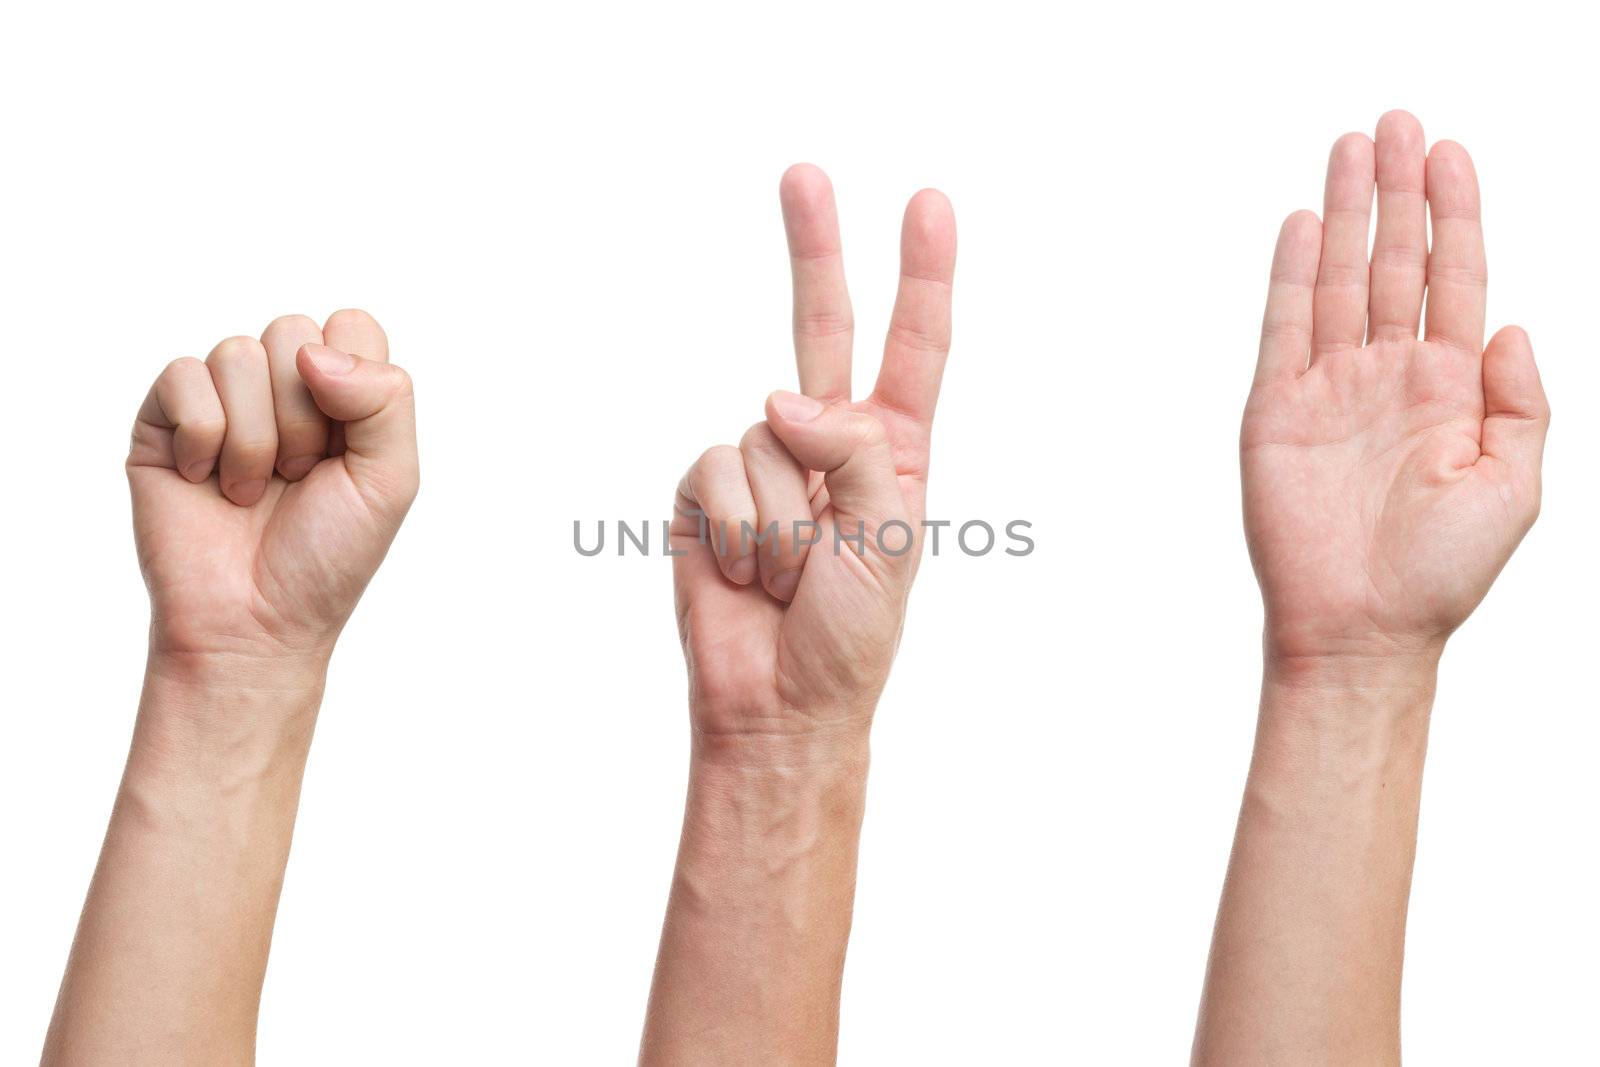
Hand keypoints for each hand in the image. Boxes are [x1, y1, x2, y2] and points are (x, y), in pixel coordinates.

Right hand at [127, 309, 418, 671]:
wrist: (254, 622)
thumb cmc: (326, 557)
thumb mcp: (390, 479)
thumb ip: (385, 399)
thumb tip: (311, 350)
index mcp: (341, 394)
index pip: (351, 325)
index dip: (352, 385)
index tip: (343, 448)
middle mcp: (281, 387)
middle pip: (292, 331)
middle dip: (302, 417)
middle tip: (297, 476)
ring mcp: (221, 400)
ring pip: (237, 352)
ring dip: (254, 438)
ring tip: (253, 489)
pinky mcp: (163, 420)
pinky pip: (183, 376)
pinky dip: (204, 438)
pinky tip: (206, 481)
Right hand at [670, 165, 955, 738]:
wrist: (777, 703)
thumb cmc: (849, 634)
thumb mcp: (888, 536)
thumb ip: (854, 448)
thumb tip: (780, 399)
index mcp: (891, 453)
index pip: (911, 349)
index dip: (921, 277)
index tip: (928, 204)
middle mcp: (825, 444)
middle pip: (819, 327)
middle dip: (813, 251)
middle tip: (803, 173)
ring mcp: (762, 462)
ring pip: (765, 432)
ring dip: (783, 522)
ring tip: (790, 577)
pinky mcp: (704, 489)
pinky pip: (716, 470)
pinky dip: (738, 531)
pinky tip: (746, 574)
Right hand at [1242, 111, 1547, 668]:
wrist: (1358, 629)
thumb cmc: (1437, 576)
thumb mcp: (1515, 489)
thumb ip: (1522, 403)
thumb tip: (1512, 326)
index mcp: (1450, 390)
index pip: (1454, 278)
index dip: (1454, 214)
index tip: (1450, 154)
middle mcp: (1390, 377)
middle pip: (1395, 261)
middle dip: (1399, 191)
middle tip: (1398, 124)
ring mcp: (1331, 389)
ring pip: (1339, 279)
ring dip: (1347, 212)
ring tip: (1352, 149)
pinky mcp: (1277, 411)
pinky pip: (1284, 327)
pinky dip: (1291, 275)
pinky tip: (1303, 226)